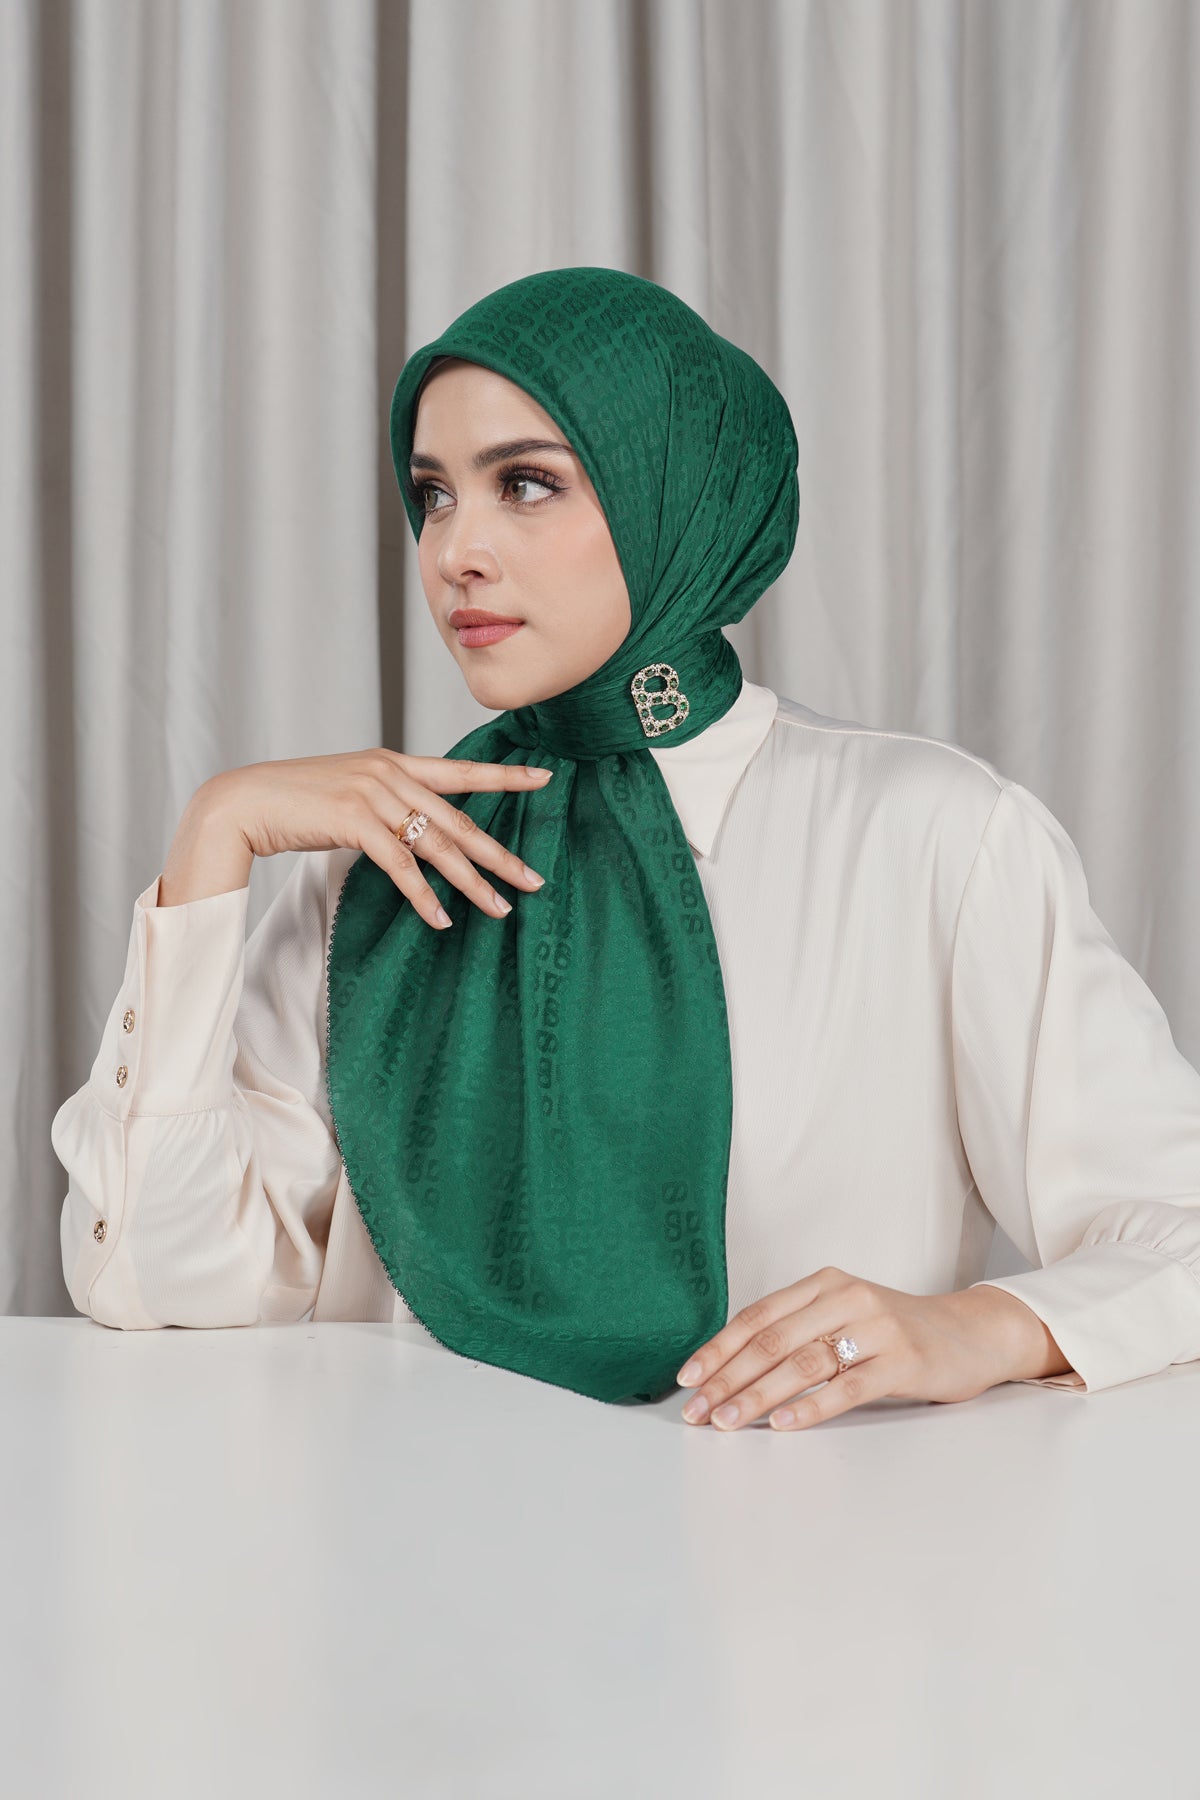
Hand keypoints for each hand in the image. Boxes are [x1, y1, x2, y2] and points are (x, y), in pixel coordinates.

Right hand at [174, 750, 553, 928]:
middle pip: (459, 819)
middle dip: (500, 854)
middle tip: (535, 880)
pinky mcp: (352, 820)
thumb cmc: (296, 802)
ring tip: (499, 908)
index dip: (505, 776)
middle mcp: (389, 773)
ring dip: (470, 883)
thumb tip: (417, 829)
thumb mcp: (351, 793)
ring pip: (436, 845)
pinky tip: (441, 919)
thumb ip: (387, 802)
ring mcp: (372, 795)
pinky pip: (400, 864)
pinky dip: (422, 895)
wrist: (243, 802)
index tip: (546, 778)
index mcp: (394, 762)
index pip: (461, 771)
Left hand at [674, 1265, 1069, 1430]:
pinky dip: (810, 1407)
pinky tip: (783, 1425)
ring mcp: (877, 1327)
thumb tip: (730, 1367)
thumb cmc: (895, 1331)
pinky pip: (847, 1387)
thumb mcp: (843, 1315)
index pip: (758, 1316)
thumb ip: (798, 1329)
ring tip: (728, 1422)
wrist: (971, 1333)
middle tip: (697, 1411)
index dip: (718, 1349)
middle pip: (772, 1340)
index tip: (687, 1379)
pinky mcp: (903, 1360)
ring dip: (758, 1396)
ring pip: (803, 1364)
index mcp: (824, 1283)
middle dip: (727, 1379)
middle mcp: (846, 1297)